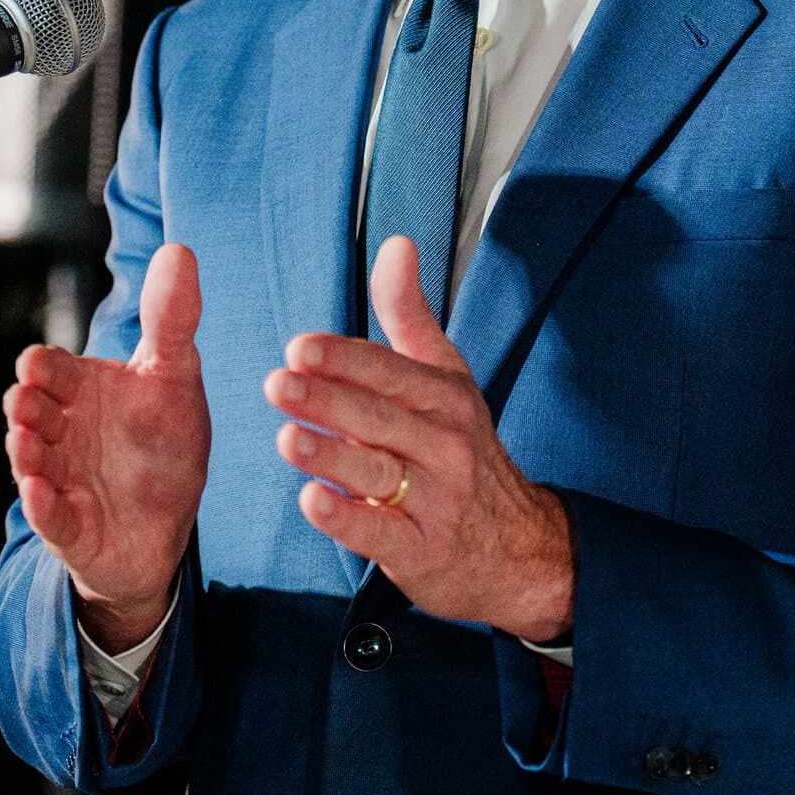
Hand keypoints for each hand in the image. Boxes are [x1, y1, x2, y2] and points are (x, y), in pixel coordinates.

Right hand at [3, 243, 210, 651]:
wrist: (167, 523)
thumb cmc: (163, 439)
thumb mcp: (174, 374)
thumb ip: (172, 317)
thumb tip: (178, 248)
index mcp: (81, 389)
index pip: (49, 368)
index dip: (41, 367)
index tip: (36, 365)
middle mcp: (62, 430)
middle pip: (31, 411)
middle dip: (26, 408)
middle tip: (26, 405)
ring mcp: (60, 478)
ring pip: (31, 461)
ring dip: (26, 453)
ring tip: (25, 443)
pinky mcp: (69, 526)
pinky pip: (50, 517)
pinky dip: (43, 506)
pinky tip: (40, 493)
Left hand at [263, 235, 575, 641]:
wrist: (517, 545)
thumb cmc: (461, 448)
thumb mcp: (445, 375)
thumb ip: (408, 312)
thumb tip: (396, 243)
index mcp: (444, 396)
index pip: (389, 371)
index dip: (344, 359)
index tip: (299, 347)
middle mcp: (444, 444)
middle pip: (378, 417)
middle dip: (326, 399)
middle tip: (277, 384)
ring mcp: (436, 499)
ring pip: (377, 471)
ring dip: (331, 455)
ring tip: (286, 438)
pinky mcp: (422, 550)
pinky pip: (381, 533)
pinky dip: (347, 519)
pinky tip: (312, 502)